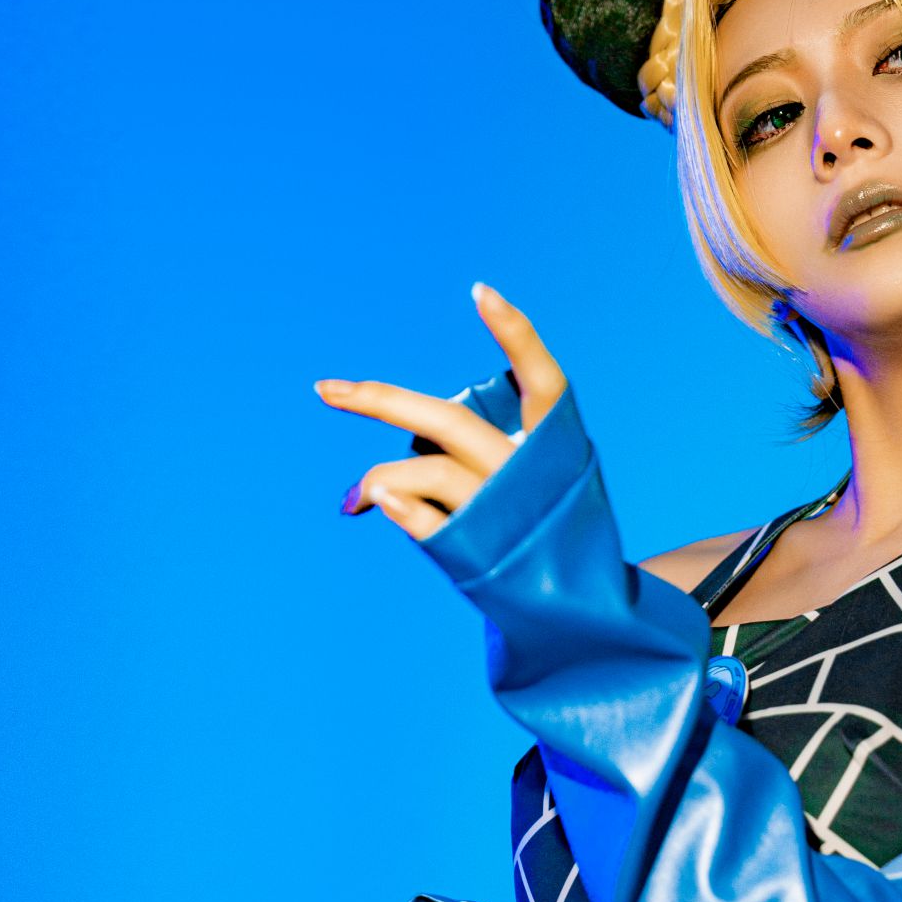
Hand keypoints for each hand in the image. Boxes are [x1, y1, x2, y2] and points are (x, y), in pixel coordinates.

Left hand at [318, 283, 567, 539]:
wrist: (576, 611)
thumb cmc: (537, 535)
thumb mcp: (519, 488)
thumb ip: (456, 467)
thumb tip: (367, 491)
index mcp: (554, 447)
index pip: (544, 380)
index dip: (516, 335)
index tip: (480, 290)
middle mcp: (529, 476)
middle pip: (449, 422)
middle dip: (380, 400)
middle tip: (325, 389)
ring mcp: (504, 515)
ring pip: (426, 471)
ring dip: (382, 476)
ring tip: (357, 495)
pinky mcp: (479, 553)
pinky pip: (422, 522)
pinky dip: (394, 508)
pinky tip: (370, 505)